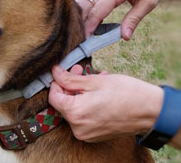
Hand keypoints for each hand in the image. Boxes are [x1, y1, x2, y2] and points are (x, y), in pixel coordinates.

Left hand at [48, 65, 163, 141]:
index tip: (63, 72)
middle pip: (64, 103)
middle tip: (80, 70)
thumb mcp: (94, 81)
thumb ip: (70, 79)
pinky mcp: (95, 135)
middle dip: (70, 85)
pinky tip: (97, 90)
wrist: (151, 111)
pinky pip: (84, 117)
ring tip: (92, 77)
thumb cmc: (125, 93)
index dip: (56, 82)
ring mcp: (87, 134)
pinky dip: (86, 103)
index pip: (53, 97)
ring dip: (79, 92)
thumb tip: (55, 72)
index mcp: (75, 114)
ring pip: (74, 109)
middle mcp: (78, 128)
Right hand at [76, 0, 171, 39]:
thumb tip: (124, 36)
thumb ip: (135, 18)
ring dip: (79, 15)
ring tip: (80, 31)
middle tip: (78, 38)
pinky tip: (86, 20)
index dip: (90, 25)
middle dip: (79, 21)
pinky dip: (85, 9)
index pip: (98, 10)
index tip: (84, 38)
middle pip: (84, 4)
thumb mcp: (150, 0)